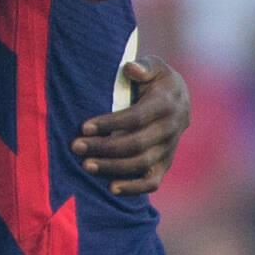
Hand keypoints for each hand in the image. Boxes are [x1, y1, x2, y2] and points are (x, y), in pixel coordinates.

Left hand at [73, 59, 190, 197]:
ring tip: (85, 165)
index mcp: (166, 104)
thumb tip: (131, 68)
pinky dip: (133, 189)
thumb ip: (145, 66)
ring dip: (112, 168)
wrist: (179, 99)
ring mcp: (169, 149)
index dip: (109, 123)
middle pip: (136, 144)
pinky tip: (111, 188)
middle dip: (104, 147)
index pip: (136, 118)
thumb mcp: (155, 66)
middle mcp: (170, 129)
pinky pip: (152, 182)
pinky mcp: (165, 163)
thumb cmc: (157, 80)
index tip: (83, 127)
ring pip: (141, 164)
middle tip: (75, 147)